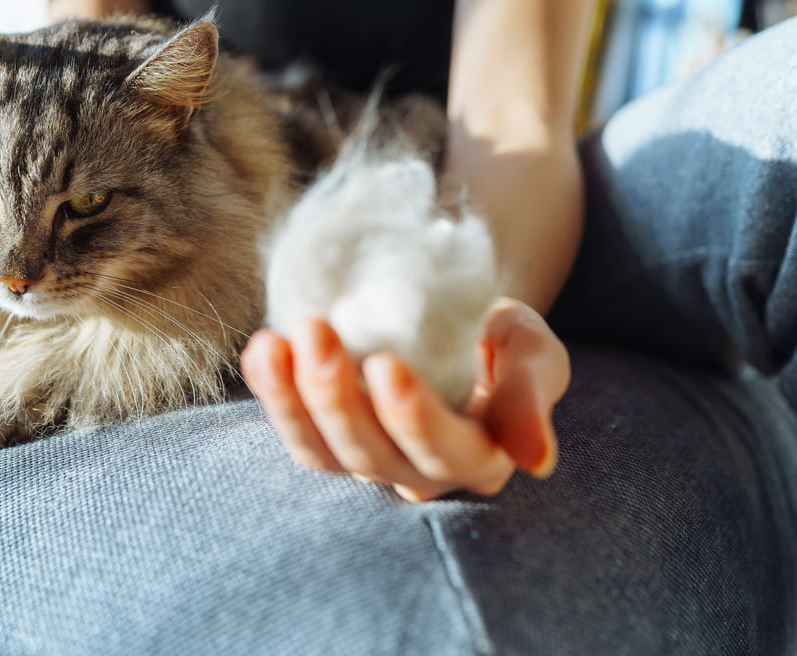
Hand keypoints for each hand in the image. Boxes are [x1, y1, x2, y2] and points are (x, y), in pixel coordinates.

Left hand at [240, 297, 569, 499]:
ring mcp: (367, 461)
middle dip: (335, 395)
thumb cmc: (504, 339)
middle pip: (369, 453)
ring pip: (321, 452)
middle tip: (315, 330)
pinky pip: (294, 430)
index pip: (441, 449)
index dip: (410, 414)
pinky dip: (271, 393)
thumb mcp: (533, 352)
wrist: (462, 323)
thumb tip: (535, 459)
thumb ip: (531, 395)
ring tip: (274, 342)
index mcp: (479, 458)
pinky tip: (261, 352)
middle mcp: (419, 474)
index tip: (385, 362)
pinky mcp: (328, 441)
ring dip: (290, 400)